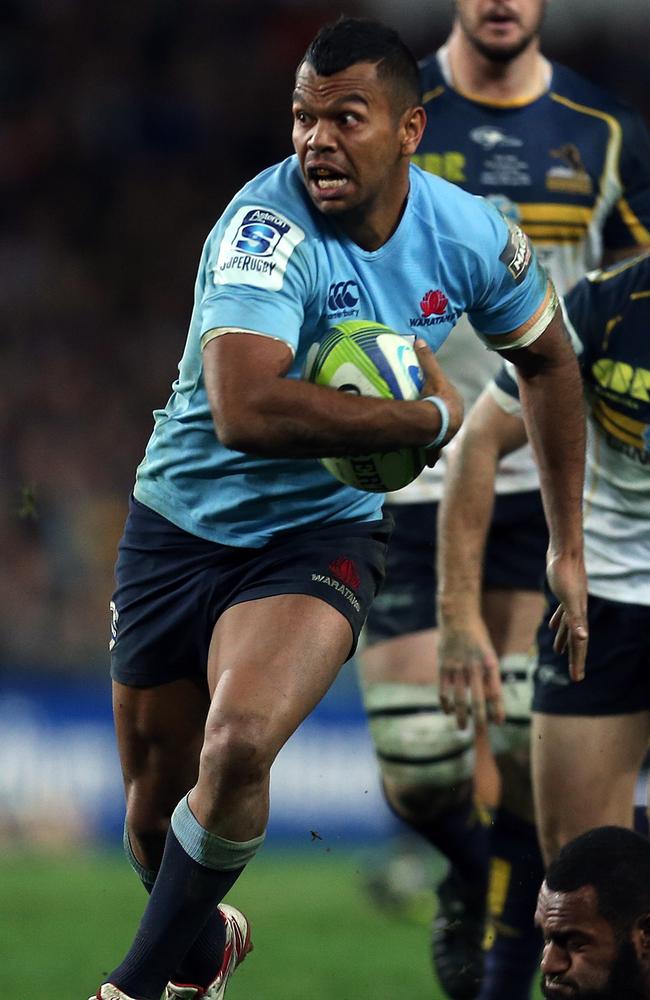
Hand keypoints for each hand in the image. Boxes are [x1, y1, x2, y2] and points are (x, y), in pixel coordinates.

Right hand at [414, 339, 463, 446]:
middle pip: (445, 416)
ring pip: (441, 433)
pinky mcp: (438, 446)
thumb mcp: (432, 375)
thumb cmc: (437, 398)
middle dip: (438, 416)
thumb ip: (426, 358)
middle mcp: (456, 420)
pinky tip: (428, 460)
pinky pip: (433, 451)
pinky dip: (430, 455)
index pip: (449, 397)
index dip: (440, 395)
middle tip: (426, 414)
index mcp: (456, 404)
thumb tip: (419, 340)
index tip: (430, 395)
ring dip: (435, 434)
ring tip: (424, 434)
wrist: (436, 424)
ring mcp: (448, 434)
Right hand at [437, 618, 503, 728]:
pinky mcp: (443, 667)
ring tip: (462, 728)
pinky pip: (443, 691)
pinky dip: (445, 704)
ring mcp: (457, 667)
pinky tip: (447, 711)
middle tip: (480, 732)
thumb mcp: (488, 653)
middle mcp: (474, 667)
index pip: (496, 692)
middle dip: (480, 719)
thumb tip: (488, 698)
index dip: (498, 709)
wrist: (458, 617)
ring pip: (459, 699)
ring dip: (461, 716)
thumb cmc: (477, 637)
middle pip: (478, 699)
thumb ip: (487, 674)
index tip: (499, 722)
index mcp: (490, 663)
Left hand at [546, 553, 588, 680]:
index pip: (580, 644)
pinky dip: (558, 622)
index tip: (577, 679)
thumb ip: (575, 618)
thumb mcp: (568, 599)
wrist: (564, 551)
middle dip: (575, 657)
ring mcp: (571, 602)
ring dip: (564, 640)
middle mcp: (578, 611)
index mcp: (579, 616)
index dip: (578, 662)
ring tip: (559, 652)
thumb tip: (583, 637)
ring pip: (569, 627)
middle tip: (575, 675)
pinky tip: (551, 626)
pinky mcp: (563, 593)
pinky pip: (562, 614)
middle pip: (577, 639)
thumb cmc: (565, 574)